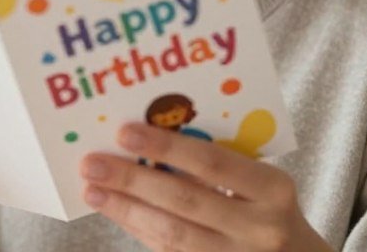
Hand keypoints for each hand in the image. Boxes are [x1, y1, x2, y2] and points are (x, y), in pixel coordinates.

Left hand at [80, 122, 331, 251]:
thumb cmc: (271, 209)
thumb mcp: (263, 182)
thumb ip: (221, 163)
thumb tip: (151, 136)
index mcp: (273, 190)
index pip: (213, 163)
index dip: (167, 147)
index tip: (125, 131)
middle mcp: (260, 229)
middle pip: (185, 201)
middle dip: (133, 180)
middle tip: (93, 162)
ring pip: (171, 235)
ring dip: (126, 209)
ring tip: (93, 189)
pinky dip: (139, 229)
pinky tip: (117, 211)